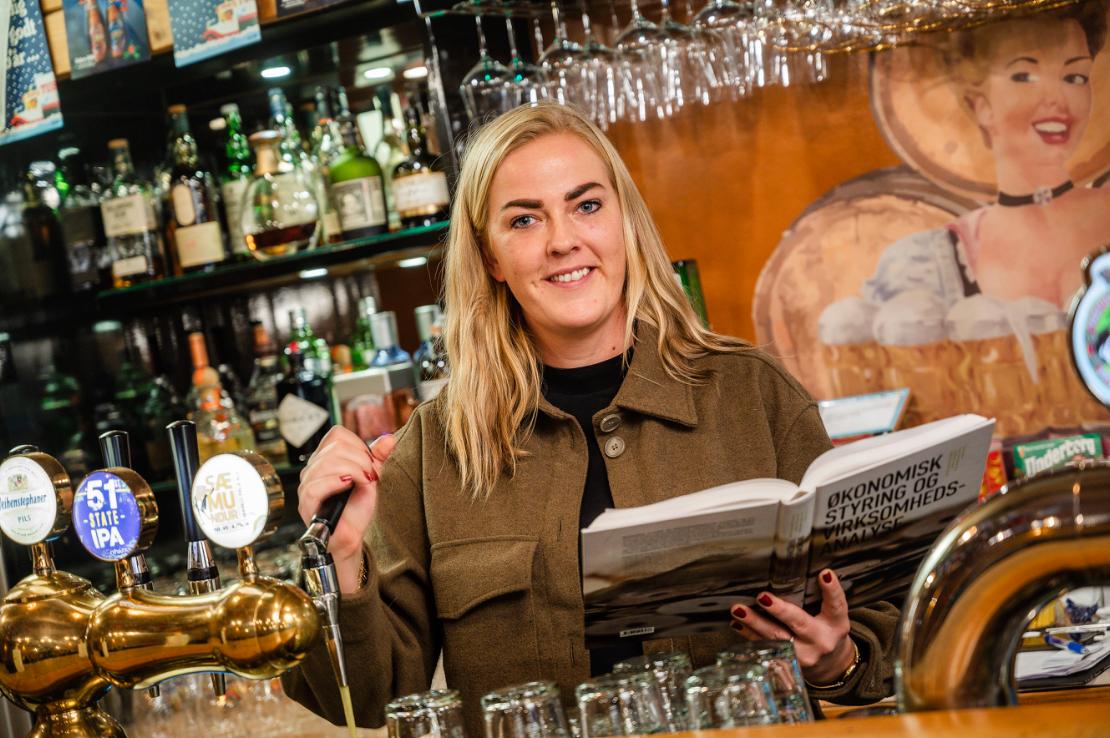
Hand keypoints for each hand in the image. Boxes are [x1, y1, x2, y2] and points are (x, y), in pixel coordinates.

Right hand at [297, 426, 396, 592]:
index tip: (369, 462)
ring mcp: (306, 485)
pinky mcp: (305, 503)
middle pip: (334, 447)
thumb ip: (379, 457)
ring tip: (365, 482)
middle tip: (371, 475)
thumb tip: (389, 438)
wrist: (352, 535)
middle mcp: (313, 468)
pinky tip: (348, 485)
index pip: (337, 434)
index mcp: (325, 458)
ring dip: (353, 470)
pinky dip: (335, 482)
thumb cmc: (357, 508)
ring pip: (326, 463)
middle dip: (360, 459)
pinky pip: (315, 486)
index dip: (358, 445)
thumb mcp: (372, 477)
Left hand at [729, 569, 855, 684]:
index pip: (837, 606)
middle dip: (779, 610)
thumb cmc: (826, 630)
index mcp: (836, 625)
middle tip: (762, 596)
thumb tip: (794, 568)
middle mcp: (820, 641)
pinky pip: (766, 649)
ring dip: (754, 623)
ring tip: (738, 610)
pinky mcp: (788, 664)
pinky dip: (749, 635)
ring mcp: (804, 656)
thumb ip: (821, 598)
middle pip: (799, 624)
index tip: (824, 574)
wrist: (830, 667)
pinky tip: (736, 623)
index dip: (832, 590)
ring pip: (776, 638)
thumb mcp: (832, 616)